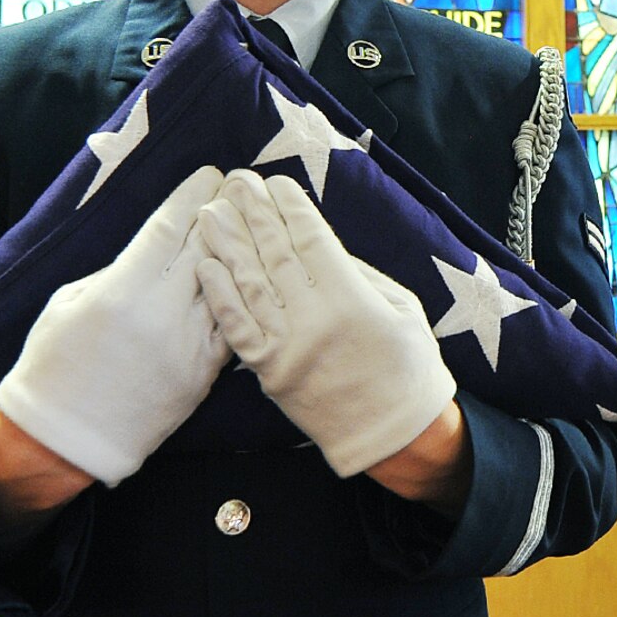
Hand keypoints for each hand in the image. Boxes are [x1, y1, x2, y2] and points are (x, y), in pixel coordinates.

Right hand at [0, 166, 230, 486]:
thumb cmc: (55, 365)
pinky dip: (242, 295)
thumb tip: (154, 247)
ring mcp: (189, 346)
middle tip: (240, 187)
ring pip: (228, 283)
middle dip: (224, 213)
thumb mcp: (70, 304)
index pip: (169, 229)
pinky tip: (253, 273)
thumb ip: (115, 272)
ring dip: (242, 250)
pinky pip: (233, 323)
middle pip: (206, 248)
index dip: (192, 196)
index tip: (209, 173)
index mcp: (121, 292)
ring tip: (253, 222)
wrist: (67, 439)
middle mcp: (161, 315)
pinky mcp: (206, 373)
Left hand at [194, 169, 456, 477]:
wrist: (394, 434)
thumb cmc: (409, 366)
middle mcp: (313, 320)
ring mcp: (286, 346)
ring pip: (249, 285)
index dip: (292, 209)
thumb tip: (321, 245)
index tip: (276, 182)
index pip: (312, 241)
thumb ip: (362, 275)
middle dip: (255, 214)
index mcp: (352, 300)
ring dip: (227, 245)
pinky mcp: (269, 371)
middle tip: (237, 181)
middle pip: (276, 255)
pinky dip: (220, 295)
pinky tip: (206, 266)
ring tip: (211, 211)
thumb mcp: (403, 309)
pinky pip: (237, 328)